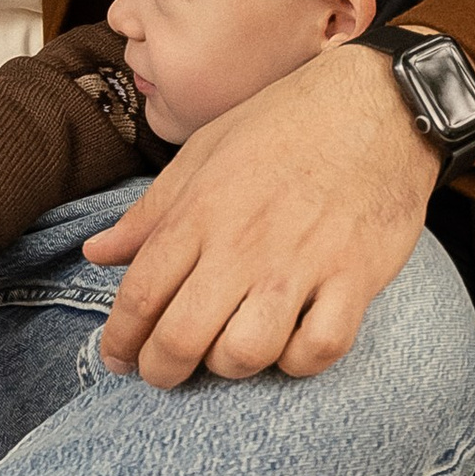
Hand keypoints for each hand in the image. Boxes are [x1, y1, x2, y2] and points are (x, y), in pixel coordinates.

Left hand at [83, 44, 434, 385]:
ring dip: (231, 365)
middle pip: (182, 339)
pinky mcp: (354, 278)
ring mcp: (302, 263)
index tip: (120, 358)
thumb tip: (96, 253)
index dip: (120, 341)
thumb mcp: (204, 151)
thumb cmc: (285, 123)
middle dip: (161, 370)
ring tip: (230, 350)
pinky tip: (292, 342)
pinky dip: (300, 361)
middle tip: (164, 372)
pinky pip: (319, 349)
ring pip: (247, 354)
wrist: (378, 103)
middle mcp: (244, 243)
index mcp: (200, 211)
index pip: (140, 296)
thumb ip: (150, 212)